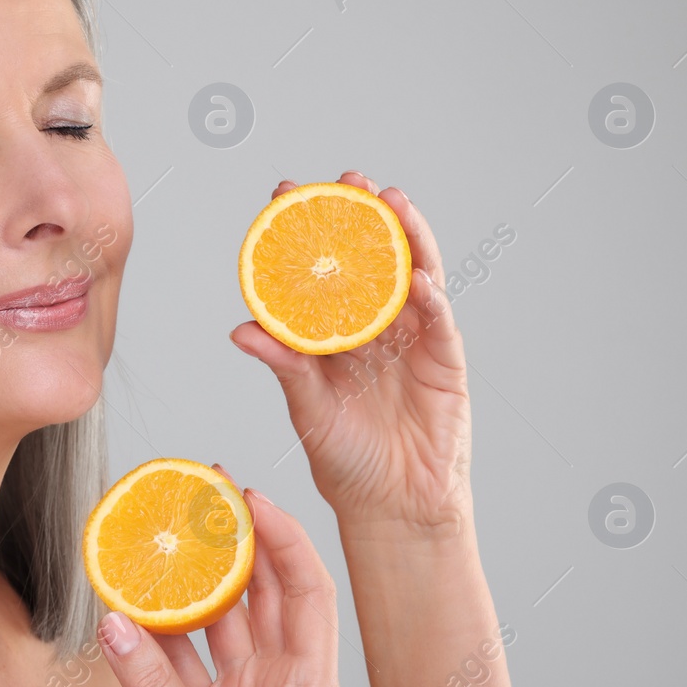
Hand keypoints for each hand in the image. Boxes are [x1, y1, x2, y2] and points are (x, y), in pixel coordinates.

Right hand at [98, 474, 339, 686]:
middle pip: (265, 595)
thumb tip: (116, 624)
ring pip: (220, 622)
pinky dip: (158, 631)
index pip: (308, 592)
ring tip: (172, 537)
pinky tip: (135, 603)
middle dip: (239, 544)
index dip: (283, 539)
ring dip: (196, 583)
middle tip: (208, 499)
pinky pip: (182, 659)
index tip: (249, 499)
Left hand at [230, 171, 471, 538]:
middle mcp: (374, 326)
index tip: (284, 195)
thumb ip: (283, 368)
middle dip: (361, 216)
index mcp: (335, 332)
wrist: (392, 507)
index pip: (320, 271)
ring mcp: (413, 339)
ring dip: (405, 236)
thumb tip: (242, 331)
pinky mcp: (445, 360)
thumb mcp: (306, 410)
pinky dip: (430, 296)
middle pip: (370, 258)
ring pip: (411, 275)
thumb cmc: (346, 460)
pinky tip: (418, 277)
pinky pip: (439, 321)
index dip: (305, 232)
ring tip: (391, 201)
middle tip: (348, 180)